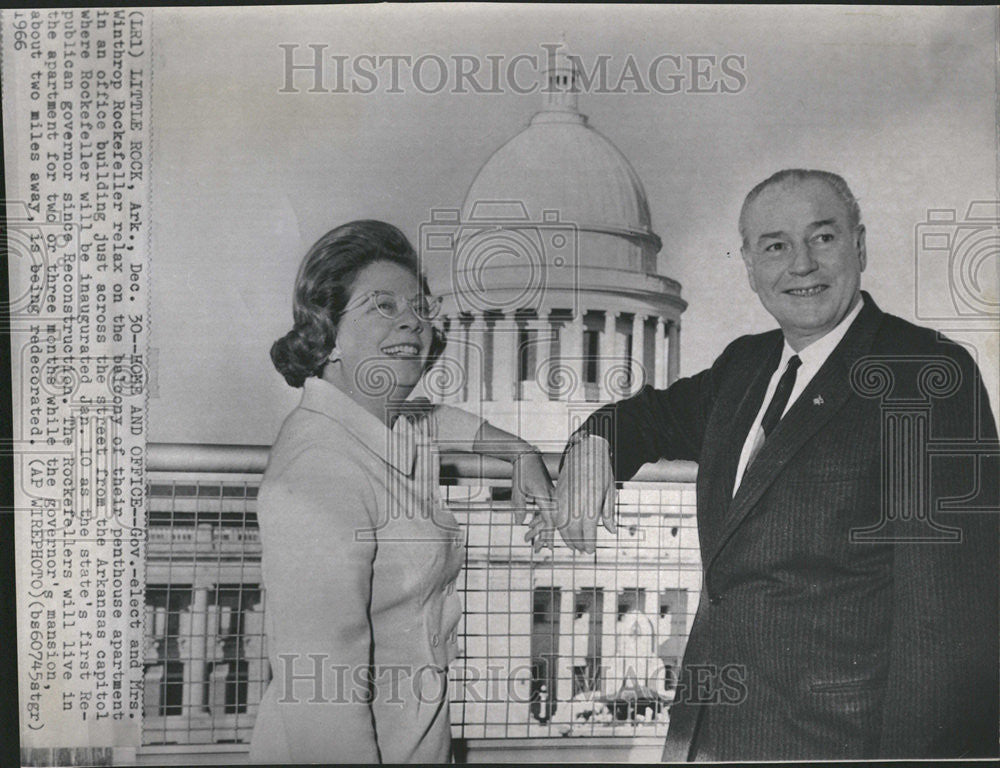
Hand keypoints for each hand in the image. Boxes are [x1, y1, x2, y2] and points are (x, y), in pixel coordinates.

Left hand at [510, 449, 556, 552]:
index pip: (550, 521)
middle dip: (543, 537)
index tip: (547, 547)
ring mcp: (551, 496)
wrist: (526, 456)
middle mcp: (551, 497)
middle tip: (537, 550)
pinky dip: (538, 519)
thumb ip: (519, 507)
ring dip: (538, 529)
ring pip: (548, 517)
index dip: (549, 535)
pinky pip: (545, 510)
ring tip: (528, 539)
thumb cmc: (521, 471)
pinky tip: (530, 526)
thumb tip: (520, 523)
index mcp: (546, 496)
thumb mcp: (518, 490)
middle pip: (551, 522)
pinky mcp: (547, 494)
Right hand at [555, 435, 616, 553]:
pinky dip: (558, 524)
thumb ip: (608, 513)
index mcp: (591, 504)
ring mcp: (564, 499)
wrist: (586, 450)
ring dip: (566, 536)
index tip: (590, 550)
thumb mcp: (609, 490)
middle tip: (582, 549)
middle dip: (577, 543)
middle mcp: (576, 503)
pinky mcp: (557, 494)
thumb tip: (611, 530)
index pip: (587, 532)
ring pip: (561, 525)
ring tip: (573, 543)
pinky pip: (555, 514)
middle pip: (572, 532)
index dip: (588, 544)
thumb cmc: (601, 470)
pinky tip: (564, 529)